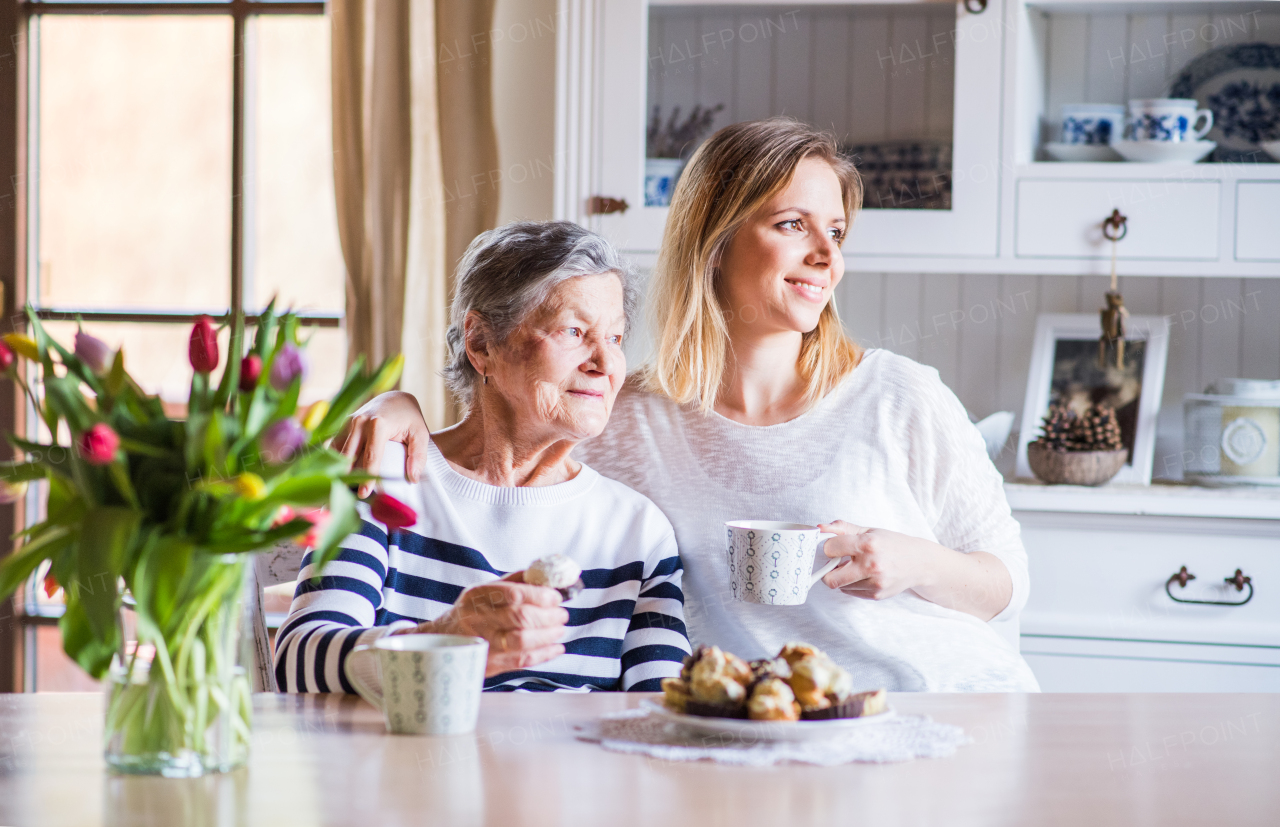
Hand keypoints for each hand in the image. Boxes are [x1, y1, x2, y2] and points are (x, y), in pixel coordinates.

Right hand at [334, 391, 430, 496]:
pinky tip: (334, 476)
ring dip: (337, 470)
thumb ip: (418, 456)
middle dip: (347, 477)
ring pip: (337, 452)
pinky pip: (333, 447)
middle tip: (344, 497)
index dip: (367, 477)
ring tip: (336, 490)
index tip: (364, 494)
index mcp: (377, 424)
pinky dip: (333, 461)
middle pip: (349, 456)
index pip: (370, 456)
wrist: (394, 398)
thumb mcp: (420, 433)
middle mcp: (358, 422)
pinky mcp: (341, 426)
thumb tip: (412, 479)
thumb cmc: (409, 418)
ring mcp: (347, 423)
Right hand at [396, 572, 568, 676]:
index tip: (556, 597)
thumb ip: (515, 581)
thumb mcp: (486, 590)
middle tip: (562, 615)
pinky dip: (544, 654)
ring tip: (559, 629)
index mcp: (477, 596)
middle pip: (520, 618)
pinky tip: (556, 648)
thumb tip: (547, 573)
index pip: (514, 594)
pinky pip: (521, 660)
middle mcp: (477, 619)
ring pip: (522, 641)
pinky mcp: (489, 664)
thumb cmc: (472, 612)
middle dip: (548, 616)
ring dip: (548, 636)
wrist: (441, 641)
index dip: (540, 596)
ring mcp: (482, 644)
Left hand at [817, 520, 932, 600]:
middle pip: (830, 579)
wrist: (919, 562)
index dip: (829, 548)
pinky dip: (852, 584)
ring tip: (856, 567)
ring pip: (840, 586)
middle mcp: (871, 565)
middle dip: (827, 572)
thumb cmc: (892, 544)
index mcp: (868, 544)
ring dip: (842, 577)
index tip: (834, 547)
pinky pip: (851, 592)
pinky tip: (864, 575)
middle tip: (835, 564)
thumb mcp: (869, 531)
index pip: (830, 549)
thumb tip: (820, 528)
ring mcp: (875, 582)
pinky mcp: (876, 594)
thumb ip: (842, 528)